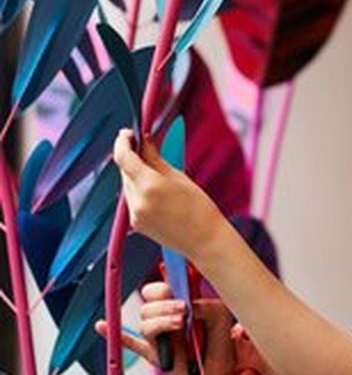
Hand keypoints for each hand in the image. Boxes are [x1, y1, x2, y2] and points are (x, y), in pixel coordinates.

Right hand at [95, 281, 235, 374]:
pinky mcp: (154, 354)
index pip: (156, 291)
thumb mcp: (220, 313)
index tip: (175, 290)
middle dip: (164, 307)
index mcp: (174, 303)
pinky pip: (129, 344)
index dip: (162, 289)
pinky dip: (114, 335)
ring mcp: (156, 337)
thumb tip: (190, 305)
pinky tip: (101, 326)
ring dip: (161, 323)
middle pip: (147, 308)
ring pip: (145, 326)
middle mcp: (162, 318)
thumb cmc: (219, 333)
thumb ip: (205, 306)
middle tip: (184, 310)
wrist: (222, 361)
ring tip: (181, 324)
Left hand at [113, 128, 224, 259]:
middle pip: (124, 171)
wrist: (205, 239)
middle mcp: (137, 201)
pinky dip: (138, 189)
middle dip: (131, 157)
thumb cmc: (200, 210)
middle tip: (144, 146)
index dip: (122, 142)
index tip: (127, 134)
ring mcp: (135, 214)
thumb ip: (155, 158)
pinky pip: (131, 199)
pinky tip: (155, 189)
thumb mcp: (179, 176)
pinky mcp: (136, 224)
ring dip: (135, 174)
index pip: (123, 157)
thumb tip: (144, 143)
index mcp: (149, 186)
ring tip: (155, 170)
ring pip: (126, 185)